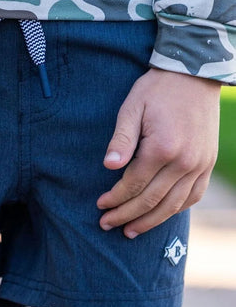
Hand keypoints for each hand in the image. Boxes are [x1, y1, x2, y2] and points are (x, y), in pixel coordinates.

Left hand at [97, 67, 220, 237]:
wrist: (194, 75)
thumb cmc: (157, 90)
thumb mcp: (132, 107)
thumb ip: (121, 139)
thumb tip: (109, 167)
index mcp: (162, 148)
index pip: (133, 185)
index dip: (114, 199)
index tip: (100, 206)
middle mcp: (184, 161)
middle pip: (150, 201)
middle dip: (126, 216)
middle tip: (107, 225)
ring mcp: (200, 165)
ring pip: (172, 205)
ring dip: (149, 222)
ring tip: (130, 231)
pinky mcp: (208, 164)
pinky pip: (192, 196)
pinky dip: (175, 210)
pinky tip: (158, 216)